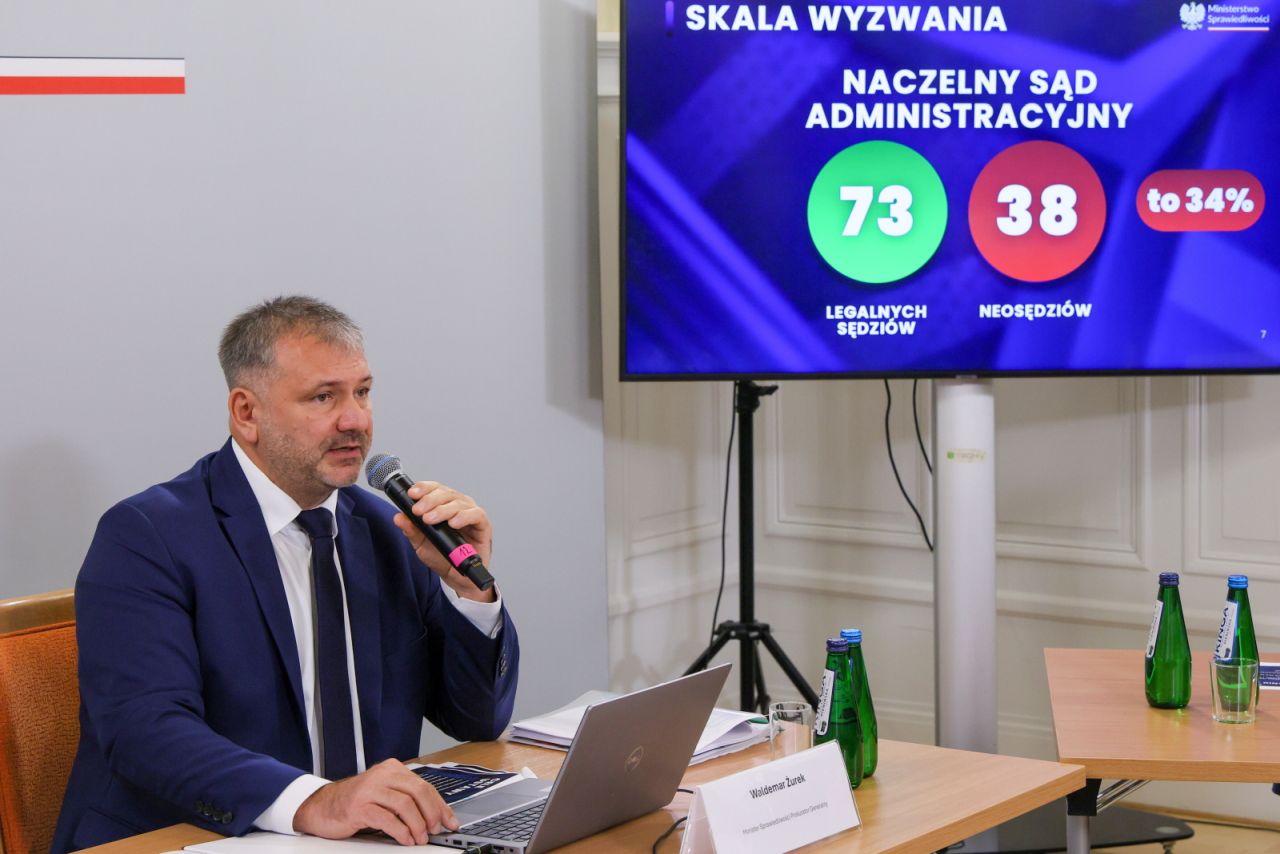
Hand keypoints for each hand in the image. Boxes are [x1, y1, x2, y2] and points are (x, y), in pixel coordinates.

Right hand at [293, 758, 458, 844]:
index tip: (450, 820)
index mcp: (392, 769)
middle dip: (432, 814)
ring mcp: (370, 789)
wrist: (322, 806)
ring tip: (420, 838)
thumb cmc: (355, 802)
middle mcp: (382, 775)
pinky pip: (387, 819)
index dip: (440, 805)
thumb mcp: (384, 794)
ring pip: (405, 805)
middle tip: (436, 830)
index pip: (424, 785)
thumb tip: (435, 816)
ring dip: (418, 825)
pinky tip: (406, 839)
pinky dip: (401, 831)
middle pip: (418, 791)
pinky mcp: (359, 806)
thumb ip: (405, 798)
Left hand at [392, 480, 495, 602]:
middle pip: (446, 493)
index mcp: (443, 505)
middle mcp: (458, 505)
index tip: (412, 494)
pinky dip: (464, 517)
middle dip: (430, 500)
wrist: (456, 578)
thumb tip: (398, 517)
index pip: (435, 489)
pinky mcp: (483, 525)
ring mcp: (471, 514)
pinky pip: (476, 515)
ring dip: (443, 509)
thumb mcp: (421, 545)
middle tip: (418, 511)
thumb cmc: (442, 557)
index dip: (424, 488)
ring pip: (459, 502)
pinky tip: (453, 523)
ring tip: (430, 519)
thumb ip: (411, 530)